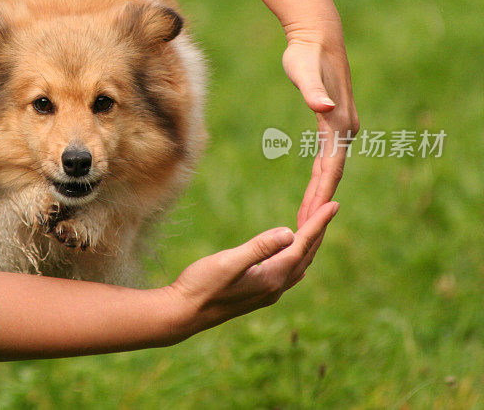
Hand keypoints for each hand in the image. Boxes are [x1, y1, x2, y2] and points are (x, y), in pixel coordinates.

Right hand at [164, 201, 338, 340]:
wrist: (183, 314)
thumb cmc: (201, 285)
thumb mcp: (229, 262)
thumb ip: (260, 247)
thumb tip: (290, 232)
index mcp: (272, 277)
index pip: (302, 245)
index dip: (319, 223)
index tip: (335, 205)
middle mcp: (275, 287)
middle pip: (306, 255)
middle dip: (319, 231)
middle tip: (330, 208)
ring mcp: (267, 292)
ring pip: (298, 265)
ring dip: (309, 245)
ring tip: (316, 227)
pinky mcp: (257, 293)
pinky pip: (287, 272)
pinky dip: (296, 256)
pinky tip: (293, 256)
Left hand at [282, 32, 358, 226]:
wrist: (317, 36)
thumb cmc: (306, 53)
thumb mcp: (303, 70)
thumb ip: (313, 90)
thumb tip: (323, 106)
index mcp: (338, 123)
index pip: (330, 168)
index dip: (320, 194)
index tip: (310, 217)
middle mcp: (345, 127)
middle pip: (332, 173)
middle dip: (319, 202)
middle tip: (304, 229)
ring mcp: (342, 126)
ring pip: (330, 168)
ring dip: (320, 193)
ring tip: (306, 218)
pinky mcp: (333, 122)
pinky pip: (327, 157)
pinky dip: (320, 176)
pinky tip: (312, 190)